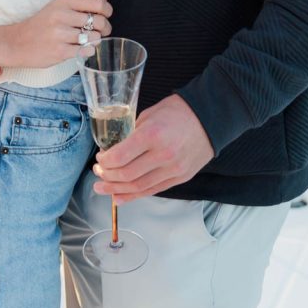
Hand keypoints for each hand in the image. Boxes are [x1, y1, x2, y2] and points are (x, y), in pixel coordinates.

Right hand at [3, 0, 112, 69]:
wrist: (16, 43)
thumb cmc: (40, 25)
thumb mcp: (58, 7)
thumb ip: (82, 3)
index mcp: (63, 2)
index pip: (97, 2)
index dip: (107, 10)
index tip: (106, 14)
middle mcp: (62, 16)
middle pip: (99, 21)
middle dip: (105, 28)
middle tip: (102, 31)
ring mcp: (60, 35)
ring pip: (94, 37)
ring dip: (95, 40)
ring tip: (87, 39)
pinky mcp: (60, 52)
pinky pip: (86, 51)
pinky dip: (87, 50)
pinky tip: (80, 48)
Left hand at [92, 94, 213, 202]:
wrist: (209, 117)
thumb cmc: (178, 111)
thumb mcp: (149, 115)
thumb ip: (132, 133)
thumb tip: (115, 150)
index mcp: (152, 135)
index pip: (120, 157)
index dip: (105, 161)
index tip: (99, 158)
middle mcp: (163, 155)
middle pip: (127, 175)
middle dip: (107, 176)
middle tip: (98, 173)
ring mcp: (173, 169)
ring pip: (139, 187)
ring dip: (117, 190)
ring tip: (102, 189)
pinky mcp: (180, 178)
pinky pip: (153, 190)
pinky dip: (134, 196)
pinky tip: (120, 196)